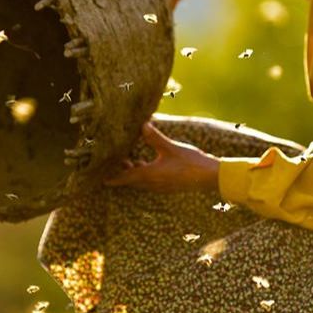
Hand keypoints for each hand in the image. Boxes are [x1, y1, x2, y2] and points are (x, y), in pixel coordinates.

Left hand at [104, 122, 220, 192]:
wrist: (210, 177)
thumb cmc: (191, 162)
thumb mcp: (171, 147)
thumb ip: (155, 138)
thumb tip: (142, 125)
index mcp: (150, 175)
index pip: (127, 177)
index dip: (114, 177)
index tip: (102, 179)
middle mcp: (154, 183)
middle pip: (133, 180)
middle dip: (123, 172)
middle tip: (114, 163)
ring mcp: (163, 186)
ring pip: (142, 181)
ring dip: (135, 172)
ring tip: (129, 160)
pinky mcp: (170, 185)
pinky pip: (152, 181)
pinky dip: (146, 174)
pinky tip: (149, 164)